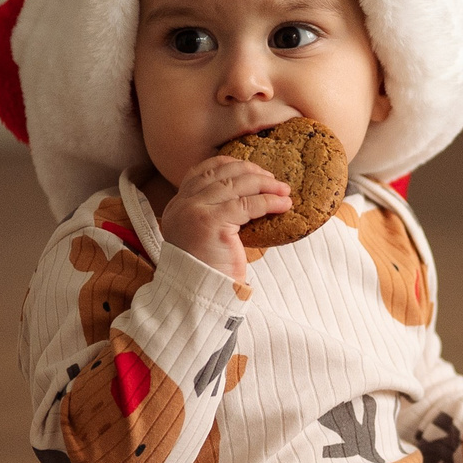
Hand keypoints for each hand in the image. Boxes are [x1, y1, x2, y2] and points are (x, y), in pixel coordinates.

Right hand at [158, 154, 290, 281]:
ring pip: (236, 185)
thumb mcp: (207, 236)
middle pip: (220, 174)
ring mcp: (194, 212)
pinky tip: (284, 204)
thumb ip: (216, 214)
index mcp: (178, 206)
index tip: (251, 169)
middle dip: (251, 172)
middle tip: (273, 179)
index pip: (201, 172)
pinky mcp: (211, 223)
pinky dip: (269, 201)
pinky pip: (248, 204)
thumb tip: (251, 196)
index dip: (228, 165)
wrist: (199, 297)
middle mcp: (182, 205)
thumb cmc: (209, 272)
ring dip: (265, 184)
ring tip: (284, 190)